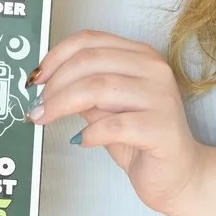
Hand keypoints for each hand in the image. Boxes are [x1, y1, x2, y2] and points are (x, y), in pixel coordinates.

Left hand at [30, 31, 207, 214]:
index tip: (37, 78)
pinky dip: (89, 132)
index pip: (91, 40)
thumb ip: (83, 90)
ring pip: (98, 88)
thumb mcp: (105, 108)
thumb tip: (46, 83)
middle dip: (55, 84)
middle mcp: (154, 69)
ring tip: (46, 119)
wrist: (178, 175)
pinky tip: (81, 140)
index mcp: (141, 56)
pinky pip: (113, 125)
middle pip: (91, 62)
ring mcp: (160, 97)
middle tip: (38, 105)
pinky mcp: (161, 127)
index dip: (56, 56)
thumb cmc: (140, 140)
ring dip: (62, 104)